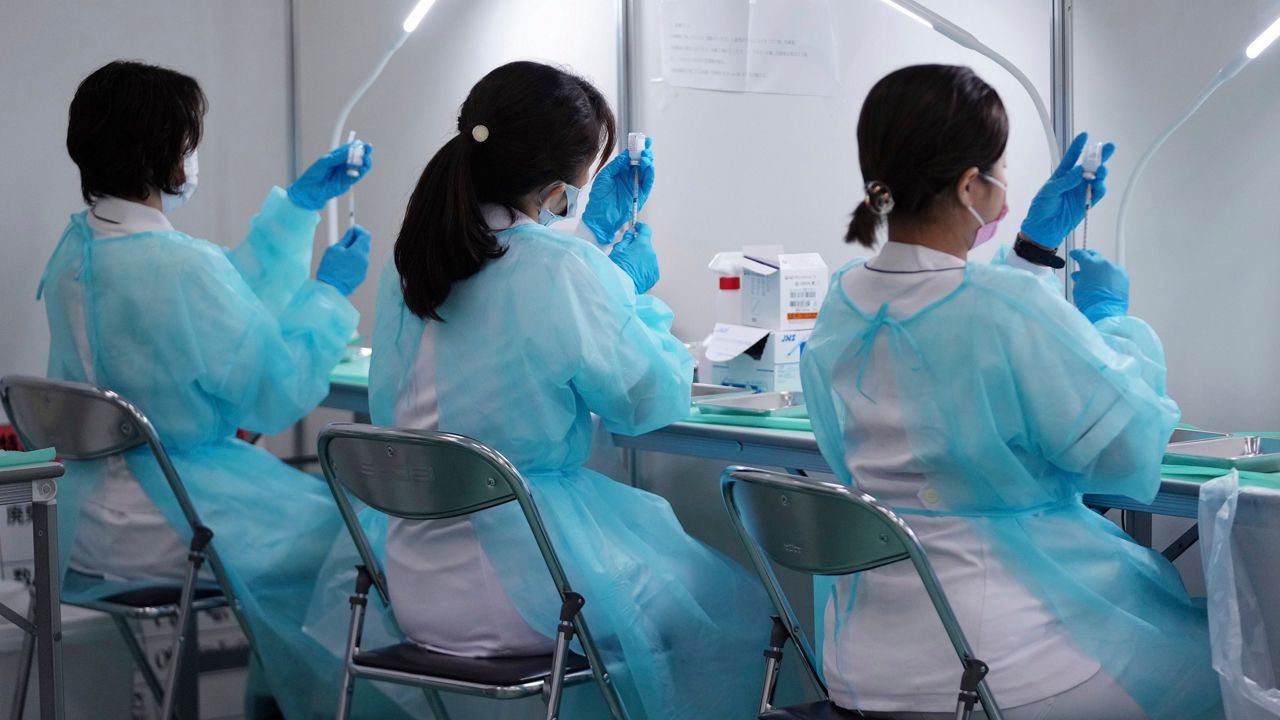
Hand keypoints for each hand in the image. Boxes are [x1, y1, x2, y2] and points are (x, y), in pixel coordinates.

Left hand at [287, 142, 373, 210]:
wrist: (310, 190)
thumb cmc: (314, 174)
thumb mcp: (325, 161)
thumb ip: (338, 156)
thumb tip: (350, 151)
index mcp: (338, 157)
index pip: (350, 149)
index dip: (356, 145)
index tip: (360, 143)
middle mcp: (343, 164)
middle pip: (357, 157)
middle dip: (364, 152)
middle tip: (367, 148)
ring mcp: (346, 173)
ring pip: (360, 167)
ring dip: (365, 162)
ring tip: (366, 159)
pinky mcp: (348, 183)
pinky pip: (357, 177)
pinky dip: (361, 172)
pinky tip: (361, 168)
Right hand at [317, 225, 370, 295]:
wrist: (331, 289)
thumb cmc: (330, 269)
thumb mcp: (335, 249)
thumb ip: (345, 239)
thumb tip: (351, 232)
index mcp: (358, 252)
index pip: (365, 235)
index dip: (359, 230)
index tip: (352, 229)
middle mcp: (364, 260)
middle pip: (365, 244)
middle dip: (357, 240)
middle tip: (346, 240)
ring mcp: (364, 269)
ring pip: (363, 254)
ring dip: (355, 250)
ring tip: (342, 254)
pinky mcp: (362, 275)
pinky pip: (361, 263)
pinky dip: (355, 260)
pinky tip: (344, 263)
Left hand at [582, 137, 654, 244]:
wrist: (599, 217)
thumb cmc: (598, 198)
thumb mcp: (604, 177)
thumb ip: (616, 165)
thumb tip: (626, 155)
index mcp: (620, 172)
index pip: (631, 157)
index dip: (636, 148)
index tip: (641, 139)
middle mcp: (629, 178)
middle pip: (641, 162)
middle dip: (645, 153)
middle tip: (646, 145)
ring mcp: (635, 186)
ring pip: (646, 171)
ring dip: (648, 162)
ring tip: (645, 156)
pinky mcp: (640, 195)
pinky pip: (648, 183)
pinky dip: (650, 174)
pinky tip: (647, 166)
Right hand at [610, 222, 658, 293]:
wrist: (621, 288)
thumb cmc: (617, 267)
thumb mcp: (617, 250)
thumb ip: (626, 240)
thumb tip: (630, 234)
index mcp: (643, 245)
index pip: (646, 230)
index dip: (641, 227)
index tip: (637, 227)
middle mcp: (652, 254)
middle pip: (646, 246)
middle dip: (639, 246)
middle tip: (628, 252)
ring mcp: (654, 265)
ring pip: (648, 257)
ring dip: (642, 258)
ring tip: (630, 266)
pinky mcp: (654, 276)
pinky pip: (650, 268)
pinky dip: (644, 268)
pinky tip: (635, 273)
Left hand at [1020, 133, 1114, 248]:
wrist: (1043, 228)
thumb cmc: (1041, 208)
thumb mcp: (1049, 191)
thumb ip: (1066, 181)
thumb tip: (1080, 172)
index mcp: (1062, 175)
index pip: (1072, 157)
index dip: (1078, 146)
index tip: (1085, 135)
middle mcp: (1074, 181)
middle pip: (1090, 165)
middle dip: (1100, 156)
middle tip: (1108, 148)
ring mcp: (1081, 191)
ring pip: (1097, 178)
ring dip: (1101, 172)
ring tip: (1101, 170)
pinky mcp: (1087, 202)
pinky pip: (1098, 193)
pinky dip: (1100, 187)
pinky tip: (1099, 184)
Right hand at [1070, 249, 1128, 322]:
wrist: (1105, 311)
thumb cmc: (1090, 301)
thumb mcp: (1078, 288)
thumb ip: (1079, 277)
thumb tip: (1080, 275)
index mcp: (1089, 264)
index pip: (1081, 254)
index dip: (1076, 254)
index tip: (1075, 254)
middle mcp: (1103, 263)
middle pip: (1095, 256)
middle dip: (1089, 258)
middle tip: (1085, 263)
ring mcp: (1115, 269)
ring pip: (1105, 265)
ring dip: (1100, 269)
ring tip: (1095, 278)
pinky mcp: (1123, 276)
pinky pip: (1114, 272)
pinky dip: (1109, 275)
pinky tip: (1105, 283)